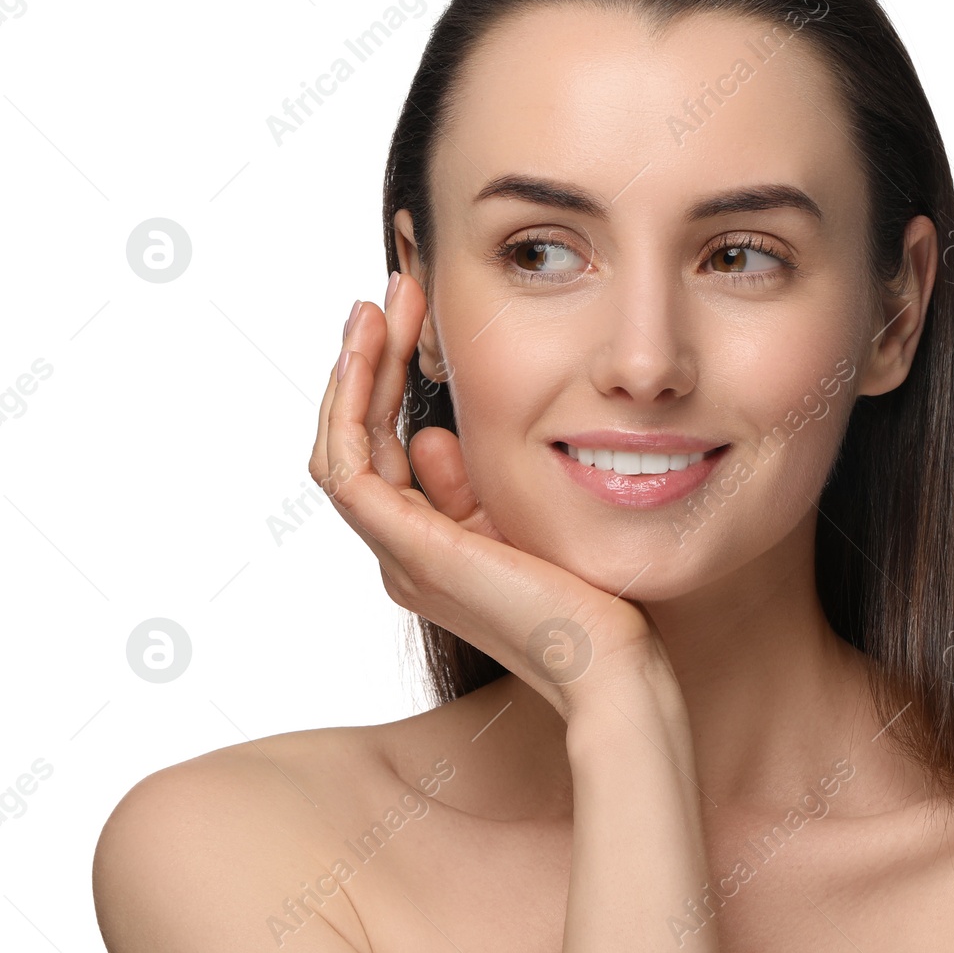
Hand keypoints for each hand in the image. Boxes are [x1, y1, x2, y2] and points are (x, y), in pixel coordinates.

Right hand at [309, 270, 665, 720]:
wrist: (611, 662)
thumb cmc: (593, 597)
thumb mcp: (527, 518)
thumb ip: (474, 483)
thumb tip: (433, 434)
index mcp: (431, 547)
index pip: (383, 452)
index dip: (389, 381)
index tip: (416, 314)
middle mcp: (403, 553)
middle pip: (354, 443)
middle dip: (368, 362)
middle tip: (394, 290)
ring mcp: (401, 555)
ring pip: (341, 448)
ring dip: (354, 370)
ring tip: (381, 305)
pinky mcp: (411, 551)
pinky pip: (349, 467)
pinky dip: (352, 402)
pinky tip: (373, 349)